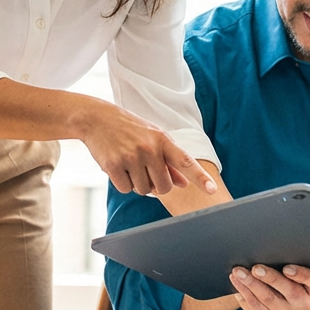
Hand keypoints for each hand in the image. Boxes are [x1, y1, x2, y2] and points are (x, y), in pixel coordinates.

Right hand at [80, 102, 216, 197]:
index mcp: (162, 139)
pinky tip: (118, 166)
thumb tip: (184, 183)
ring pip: (144, 190)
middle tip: (145, 169)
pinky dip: (122, 183)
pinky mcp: (114, 165)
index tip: (212, 190)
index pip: (185, 161)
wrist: (97, 119)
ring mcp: (131, 157)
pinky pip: (126, 189)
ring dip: (137, 183)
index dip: (200, 177)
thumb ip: (169, 161)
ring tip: (129, 163)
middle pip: (163, 187)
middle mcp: (149, 148)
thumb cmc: (129, 129)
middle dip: (156, 185)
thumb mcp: (152, 138)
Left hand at [230, 264, 309, 309]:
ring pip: (270, 301)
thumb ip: (286, 257)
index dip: (303, 275)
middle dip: (270, 278)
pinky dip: (245, 296)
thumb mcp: (291, 261)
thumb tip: (267, 248)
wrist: (275, 288)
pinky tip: (237, 285)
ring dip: (251, 286)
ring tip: (237, 273)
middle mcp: (306, 304)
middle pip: (291, 292)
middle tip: (254, 268)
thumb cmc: (285, 266)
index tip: (287, 268)